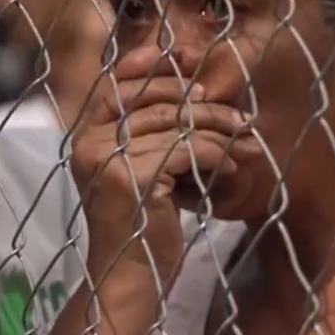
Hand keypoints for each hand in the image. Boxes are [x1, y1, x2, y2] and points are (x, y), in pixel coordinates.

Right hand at [71, 48, 247, 282]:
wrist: (133, 273)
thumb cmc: (144, 222)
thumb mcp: (145, 169)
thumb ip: (154, 132)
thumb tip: (198, 90)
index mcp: (87, 135)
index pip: (119, 85)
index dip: (151, 68)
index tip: (185, 60)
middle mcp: (90, 142)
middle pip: (155, 104)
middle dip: (205, 106)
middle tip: (240, 117)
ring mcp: (108, 158)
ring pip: (175, 126)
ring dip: (219, 131)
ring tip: (246, 142)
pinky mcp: (131, 176)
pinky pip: (185, 150)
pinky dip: (216, 155)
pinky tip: (234, 167)